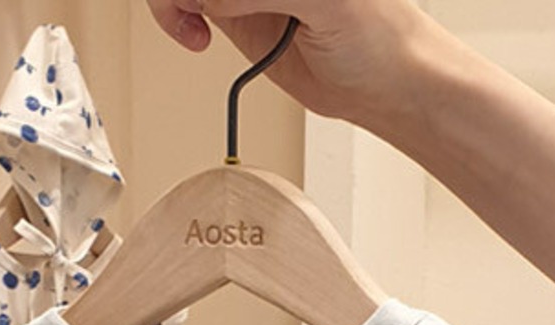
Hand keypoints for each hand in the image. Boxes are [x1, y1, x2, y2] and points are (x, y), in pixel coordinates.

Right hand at [145, 0, 431, 128]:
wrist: (384, 85)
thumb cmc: (377, 36)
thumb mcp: (322, 1)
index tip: (196, 2)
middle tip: (191, 10)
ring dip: (170, 3)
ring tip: (191, 26)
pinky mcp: (236, 16)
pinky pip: (186, 5)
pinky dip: (175, 18)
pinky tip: (196, 37)